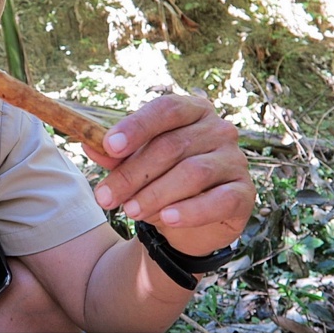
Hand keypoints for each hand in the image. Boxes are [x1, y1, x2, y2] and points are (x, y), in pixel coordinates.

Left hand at [83, 94, 254, 256]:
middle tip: (105, 196)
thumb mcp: (133, 164)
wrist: (185, 222)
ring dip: (155, 194)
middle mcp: (218, 130)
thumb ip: (116, 155)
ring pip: (192, 173)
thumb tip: (89, 144)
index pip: (166, 109)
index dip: (137, 126)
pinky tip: (166, 219)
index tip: (109, 145)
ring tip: (130, 210)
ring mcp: (235, 160)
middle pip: (172, 146)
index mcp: (192, 111)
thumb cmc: (158, 180)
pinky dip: (189, 211)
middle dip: (133, 173)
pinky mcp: (244, 193)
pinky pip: (218, 201)